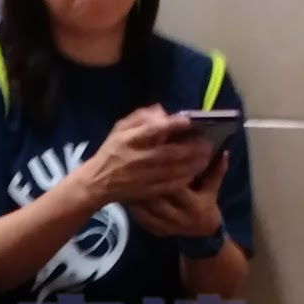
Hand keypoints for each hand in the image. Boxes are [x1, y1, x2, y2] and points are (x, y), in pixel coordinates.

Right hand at [80, 107, 208, 206]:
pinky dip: (182, 180)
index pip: (152, 130)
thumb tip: (162, 111)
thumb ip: (140, 118)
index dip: (172, 125)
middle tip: (206, 144)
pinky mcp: (146, 191)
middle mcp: (136, 158)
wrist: (97, 182)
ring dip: (191, 165)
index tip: (188, 121)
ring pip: (172, 171)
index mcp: (129, 140)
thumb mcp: (120, 129)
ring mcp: (142, 177)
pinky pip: (168, 186)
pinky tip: (193, 175)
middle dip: (189, 149)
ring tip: (205, 159)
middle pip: (168, 153)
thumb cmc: (112, 151)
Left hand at [129, 151, 228, 237]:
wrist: (202, 234)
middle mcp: (179, 217)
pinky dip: (134, 208)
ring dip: (136, 195)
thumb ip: (217, 170)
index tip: (156, 158)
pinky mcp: (157, 231)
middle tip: (135, 167)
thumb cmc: (206, 204)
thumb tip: (224, 152)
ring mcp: (167, 226)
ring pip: (146, 210)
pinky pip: (141, 220)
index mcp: (193, 205)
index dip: (165, 173)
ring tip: (128, 180)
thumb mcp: (213, 188)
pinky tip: (127, 196)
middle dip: (146, 183)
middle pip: (157, 199)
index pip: (176, 187)